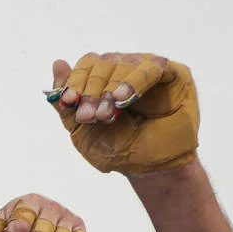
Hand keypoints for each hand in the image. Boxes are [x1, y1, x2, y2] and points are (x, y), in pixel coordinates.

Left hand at [46, 52, 198, 173]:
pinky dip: (135, 81)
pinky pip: (153, 67)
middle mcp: (126, 69)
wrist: (148, 168)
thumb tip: (57, 63)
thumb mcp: (80, 130)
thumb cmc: (115, 149)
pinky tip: (123, 99)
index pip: (87, 65)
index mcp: (103, 79)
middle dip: (92, 91)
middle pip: (103, 63)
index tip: (69, 102)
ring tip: (106, 115)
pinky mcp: (175, 74)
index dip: (75, 81)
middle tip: (90, 116)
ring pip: (125, 64)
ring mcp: (150, 70)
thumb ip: (66, 102)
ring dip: (110, 90)